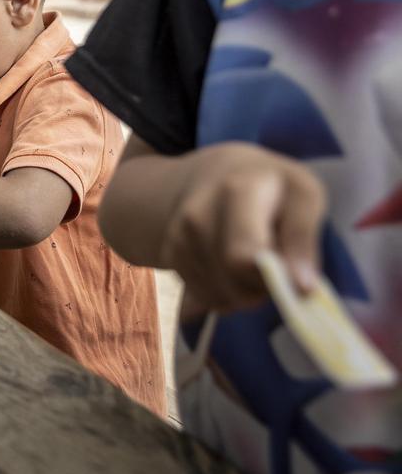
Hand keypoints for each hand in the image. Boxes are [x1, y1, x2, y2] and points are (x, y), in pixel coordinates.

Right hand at [160, 143, 324, 313]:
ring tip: (257, 263)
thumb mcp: (302, 195)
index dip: (273, 279)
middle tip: (281, 267)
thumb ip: (302, 239)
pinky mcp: (170, 256)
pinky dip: (229, 294)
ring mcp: (179, 237)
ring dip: (247, 293)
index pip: (243, 255)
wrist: (215, 174)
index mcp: (236, 190)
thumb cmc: (271, 186)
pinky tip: (235, 268)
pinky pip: (207, 298)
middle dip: (265, 286)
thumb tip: (301, 288)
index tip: (302, 288)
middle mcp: (197, 214)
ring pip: (222, 296)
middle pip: (234, 281)